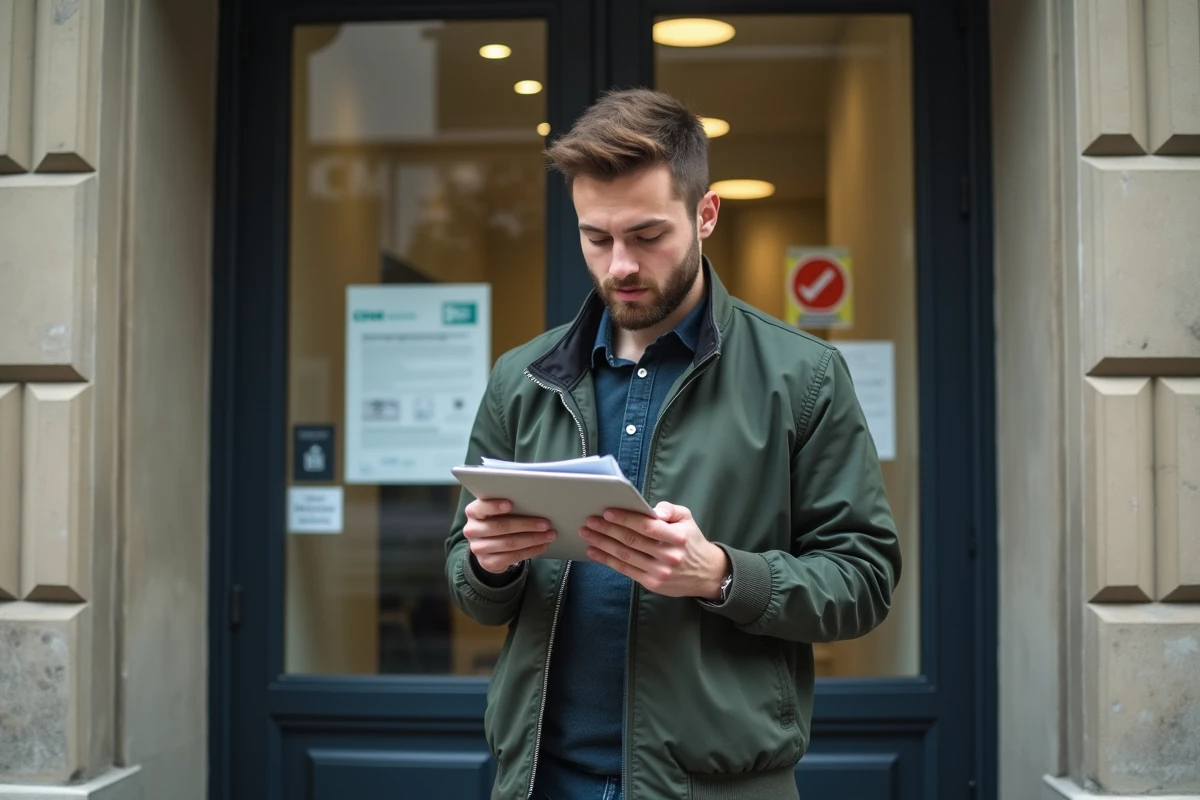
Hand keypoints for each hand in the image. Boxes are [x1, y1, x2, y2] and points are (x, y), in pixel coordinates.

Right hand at [463, 498, 557, 573]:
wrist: (488, 548)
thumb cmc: (497, 521)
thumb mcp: (497, 512)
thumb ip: (508, 506)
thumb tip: (534, 502)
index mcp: (473, 512)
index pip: (480, 508)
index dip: (494, 506)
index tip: (510, 504)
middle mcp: (472, 530)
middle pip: (500, 527)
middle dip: (526, 524)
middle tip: (546, 523)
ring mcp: (478, 548)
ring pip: (509, 543)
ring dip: (533, 539)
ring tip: (549, 535)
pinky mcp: (488, 562)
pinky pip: (512, 557)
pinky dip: (530, 551)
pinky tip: (542, 546)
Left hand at [580, 502, 728, 599]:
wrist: (706, 573)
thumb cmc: (691, 541)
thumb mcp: (687, 518)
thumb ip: (670, 509)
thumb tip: (652, 510)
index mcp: (677, 537)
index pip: (647, 526)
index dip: (625, 519)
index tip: (607, 512)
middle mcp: (668, 556)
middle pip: (632, 541)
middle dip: (608, 530)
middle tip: (590, 521)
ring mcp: (659, 572)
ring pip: (625, 556)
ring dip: (602, 544)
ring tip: (587, 534)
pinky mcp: (652, 584)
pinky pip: (626, 570)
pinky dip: (607, 560)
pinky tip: (595, 552)